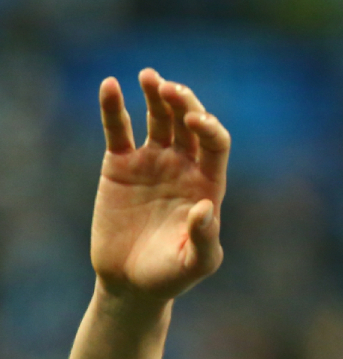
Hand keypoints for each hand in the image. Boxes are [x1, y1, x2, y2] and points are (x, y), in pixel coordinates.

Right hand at [92, 68, 230, 301]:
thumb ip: (205, 238)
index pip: (216, 144)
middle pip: (189, 123)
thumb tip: (206, 208)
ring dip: (156, 95)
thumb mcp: (195, 263)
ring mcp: (152, 162)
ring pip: (158, 119)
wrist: (131, 282)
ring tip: (148, 76)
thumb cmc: (171, 275)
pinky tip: (110, 85)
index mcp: (209, 184)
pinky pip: (118, 130)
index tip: (196, 121)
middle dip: (184, 103)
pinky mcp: (120, 165)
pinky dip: (114, 108)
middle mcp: (184, 166)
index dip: (209, 128)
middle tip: (170, 90)